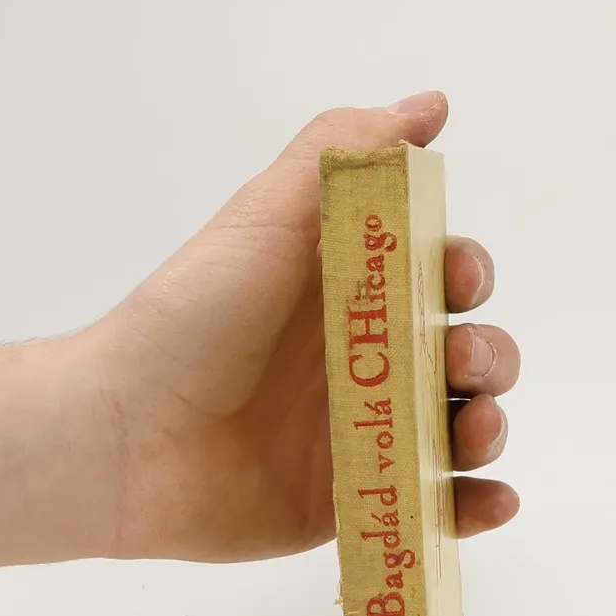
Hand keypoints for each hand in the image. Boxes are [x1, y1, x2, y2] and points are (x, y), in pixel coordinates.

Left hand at [86, 93, 519, 562]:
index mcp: (353, 291)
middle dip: (487, 355)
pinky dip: (477, 507)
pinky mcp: (353, 502)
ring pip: (463, 428)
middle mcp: (367, 360)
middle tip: (456, 363)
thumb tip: (430, 105)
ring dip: (490, 424)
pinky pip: (435, 510)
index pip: (444, 278)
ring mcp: (365, 436)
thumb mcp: (267, 213)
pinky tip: (493, 500)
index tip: (455, 280)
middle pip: (467, 354)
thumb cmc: (192, 314)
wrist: (123, 432)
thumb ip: (344, 151)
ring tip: (474, 430)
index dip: (466, 275)